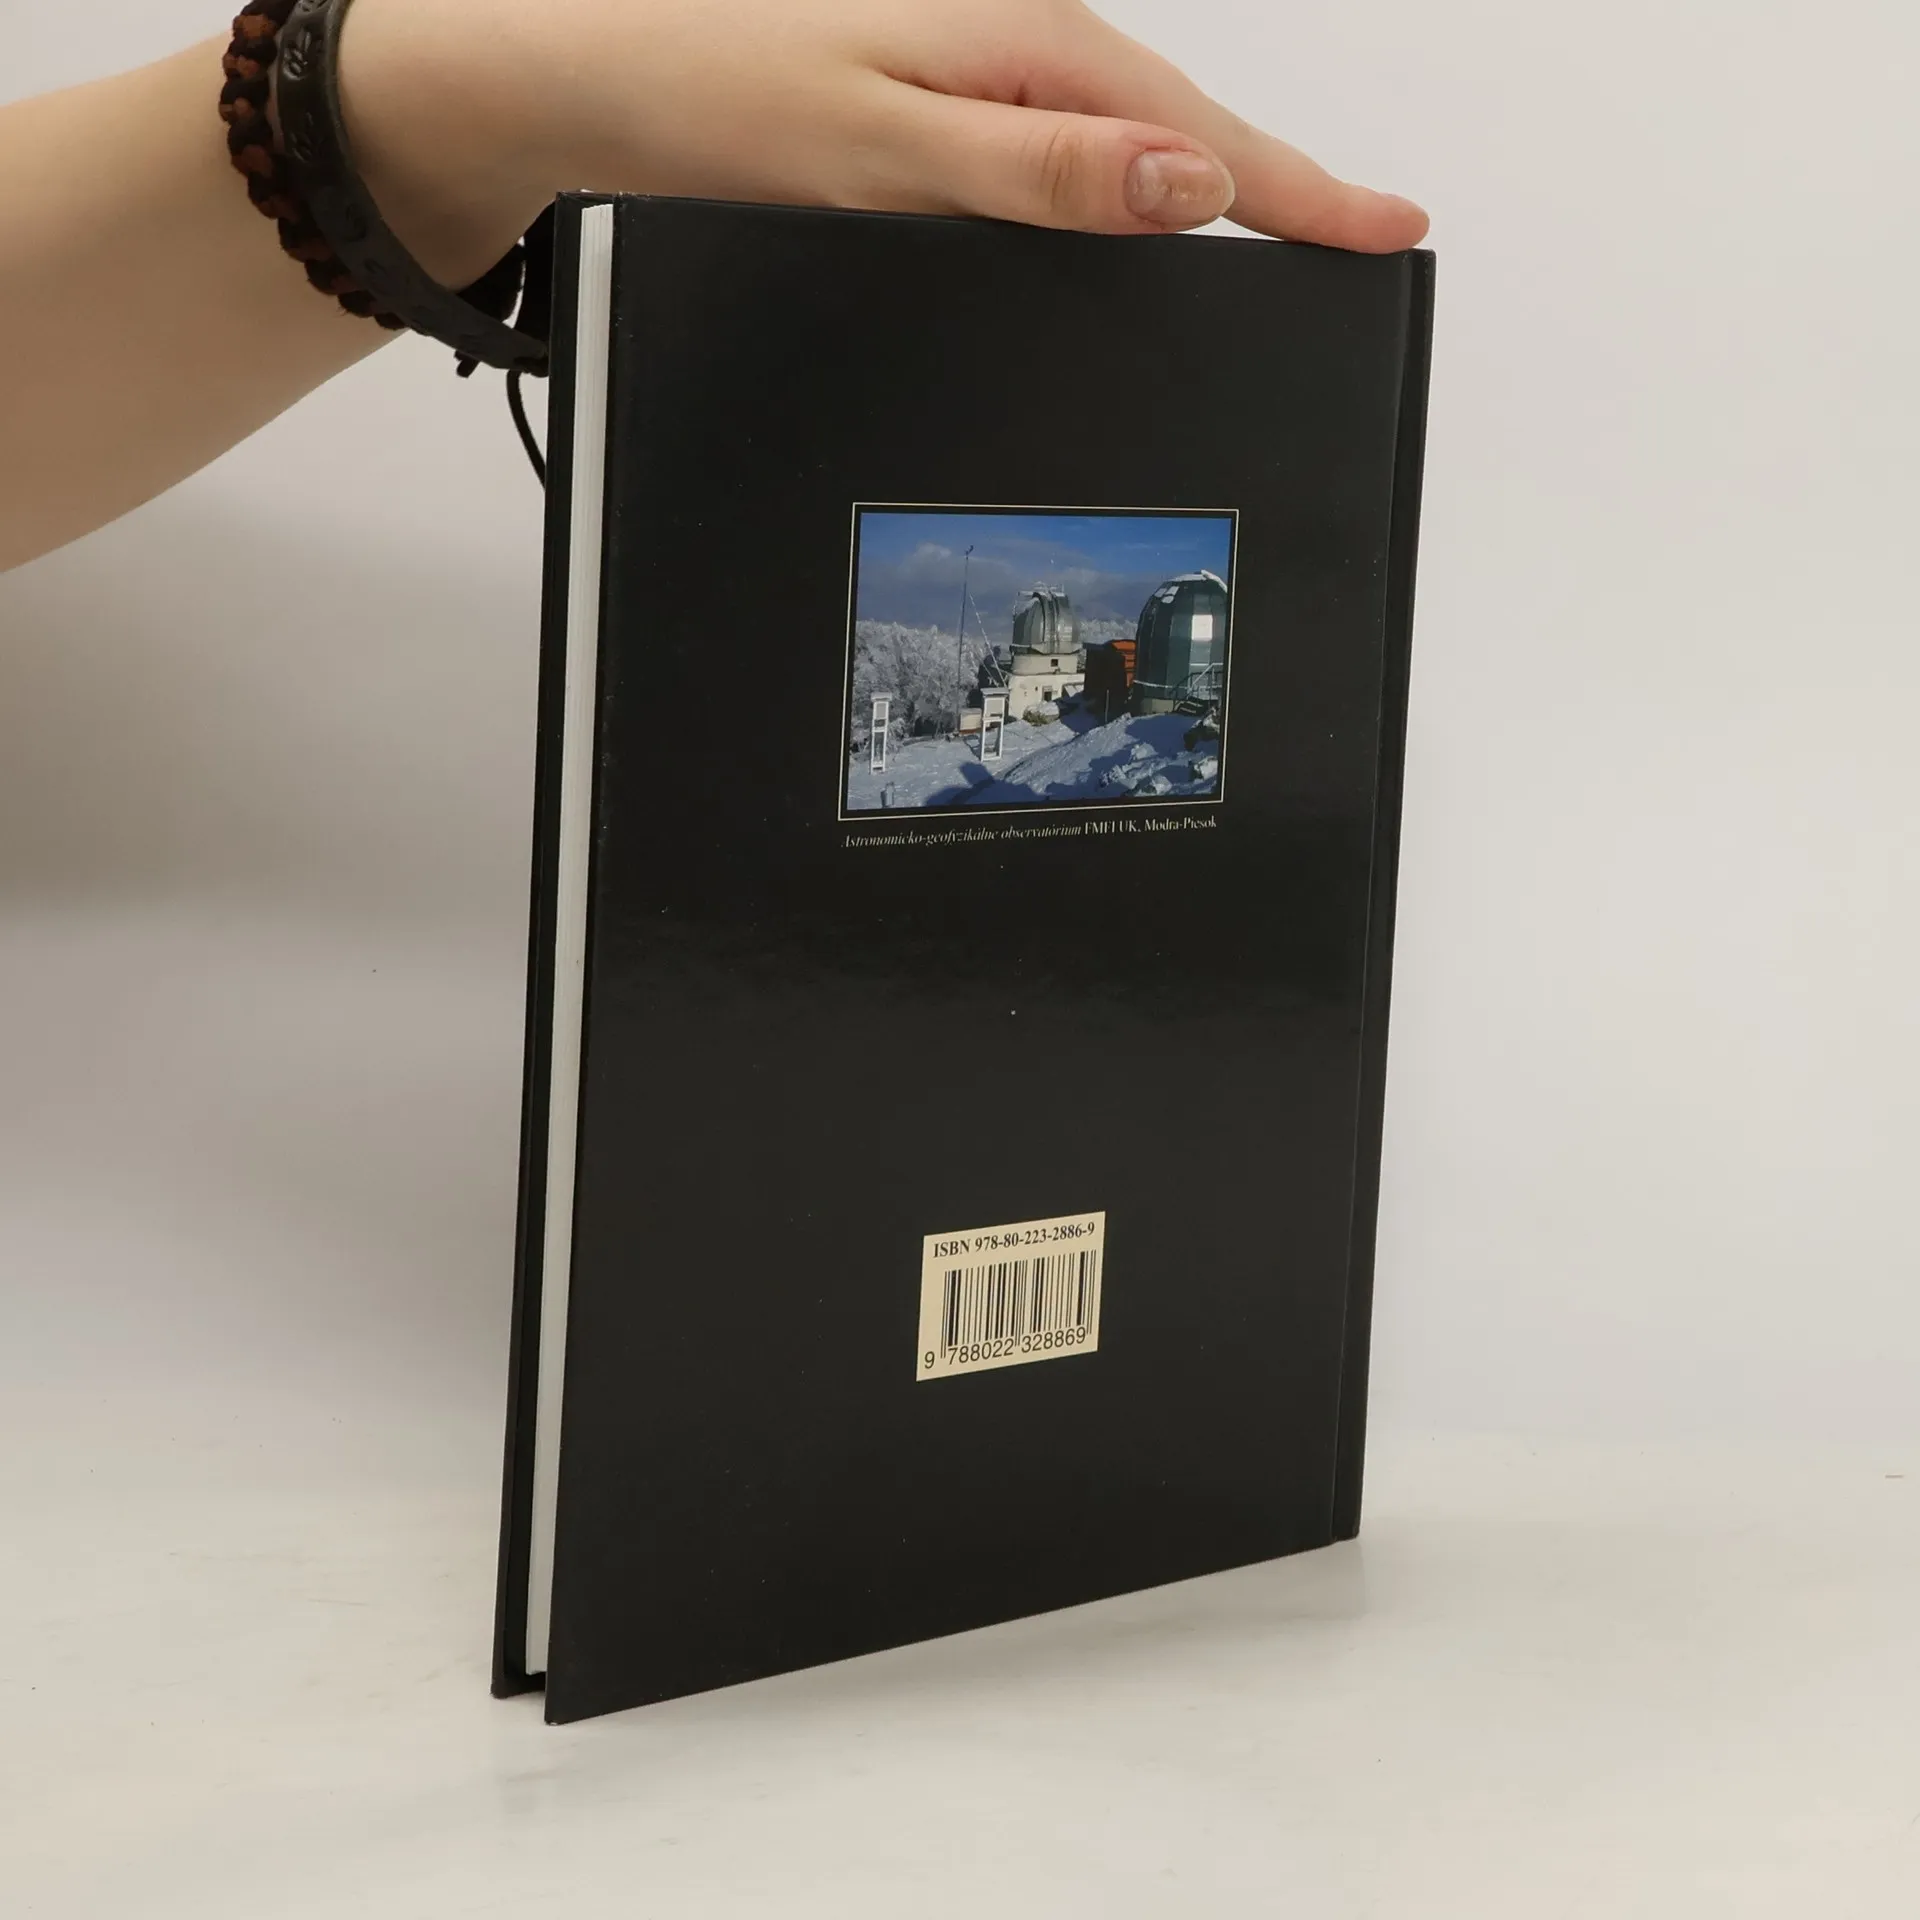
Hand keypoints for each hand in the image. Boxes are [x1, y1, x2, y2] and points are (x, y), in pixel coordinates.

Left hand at [340, 0, 1427, 286]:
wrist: (607, 75)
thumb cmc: (727, 97)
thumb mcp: (892, 152)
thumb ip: (1043, 171)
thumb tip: (1184, 185)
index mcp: (1025, 48)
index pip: (1200, 134)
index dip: (1302, 187)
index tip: (1388, 226)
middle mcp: (1018, 44)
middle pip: (1187, 127)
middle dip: (1283, 182)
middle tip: (1365, 233)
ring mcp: (986, 65)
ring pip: (1134, 130)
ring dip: (1215, 178)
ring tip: (1290, 222)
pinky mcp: (952, 91)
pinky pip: (1077, 135)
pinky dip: (1133, 174)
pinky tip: (1147, 203)